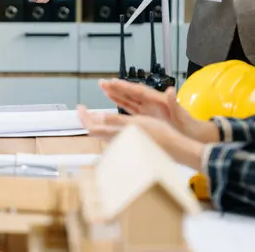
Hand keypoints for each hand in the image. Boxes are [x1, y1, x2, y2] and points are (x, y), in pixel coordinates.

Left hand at [77, 106, 203, 170]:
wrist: (174, 148)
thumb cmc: (159, 135)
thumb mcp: (137, 123)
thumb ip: (117, 121)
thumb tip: (99, 117)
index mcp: (117, 134)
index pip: (92, 127)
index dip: (83, 117)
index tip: (80, 107)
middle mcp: (117, 141)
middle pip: (95, 131)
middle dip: (87, 119)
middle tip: (83, 109)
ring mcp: (122, 143)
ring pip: (102, 133)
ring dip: (95, 122)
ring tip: (92, 114)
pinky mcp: (128, 143)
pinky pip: (110, 135)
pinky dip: (105, 126)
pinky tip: (109, 123)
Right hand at [99, 79, 218, 142]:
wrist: (193, 134)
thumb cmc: (188, 125)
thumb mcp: (182, 114)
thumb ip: (175, 102)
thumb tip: (172, 90)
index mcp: (157, 100)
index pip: (138, 91)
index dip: (125, 87)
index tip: (113, 82)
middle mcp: (151, 103)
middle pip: (130, 93)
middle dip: (116, 87)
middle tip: (102, 82)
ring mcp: (148, 109)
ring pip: (128, 100)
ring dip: (116, 94)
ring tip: (103, 89)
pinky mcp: (147, 116)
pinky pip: (131, 108)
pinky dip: (121, 104)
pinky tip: (113, 101)